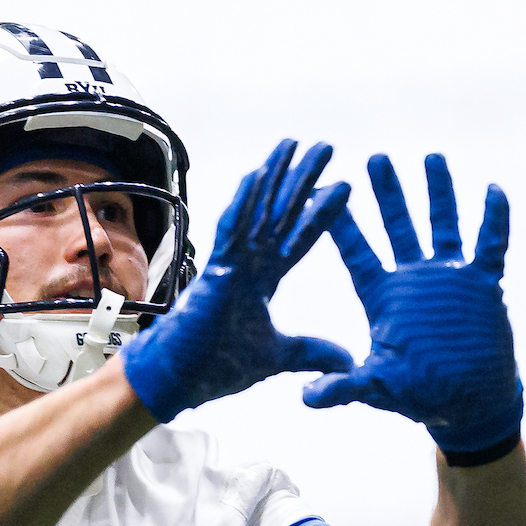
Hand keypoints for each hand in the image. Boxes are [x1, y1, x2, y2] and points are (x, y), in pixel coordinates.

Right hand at [121, 139, 353, 422]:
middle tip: (326, 147)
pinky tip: (258, 174)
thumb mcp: (278, 357)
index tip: (344, 187)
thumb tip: (350, 360)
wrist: (176, 381)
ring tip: (294, 144)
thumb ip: (312, 352)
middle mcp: (248, 264)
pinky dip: (243, 203)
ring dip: (275, 176)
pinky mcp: (214, 272)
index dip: (321, 213)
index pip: (299, 238)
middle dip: (303, 180)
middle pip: (281, 213)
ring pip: (256, 211)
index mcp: (263, 279)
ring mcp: (229, 264)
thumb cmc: (214, 367)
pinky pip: (230, 230)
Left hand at [302, 154, 520, 456]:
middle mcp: (412, 279)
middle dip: (387, 193)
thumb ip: (343, 386)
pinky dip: (494, 220)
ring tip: (431, 156)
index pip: (356, 252)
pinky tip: (493, 189)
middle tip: (375, 158)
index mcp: (382, 297)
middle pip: (397, 226)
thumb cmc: (419, 395)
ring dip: (438, 193)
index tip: (321, 190)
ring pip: (441, 225)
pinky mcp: (483, 285)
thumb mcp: (376, 387)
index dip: (340, 223)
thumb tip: (304, 397)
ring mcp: (449, 279)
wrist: (470, 404)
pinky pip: (491, 245)